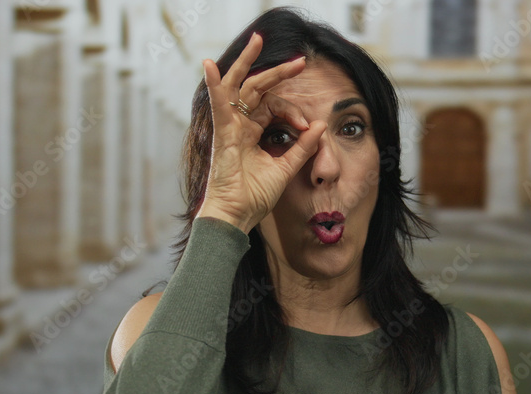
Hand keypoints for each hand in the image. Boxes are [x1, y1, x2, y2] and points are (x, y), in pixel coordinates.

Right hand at [197, 32, 326, 233]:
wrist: (237, 215)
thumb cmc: (254, 196)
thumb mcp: (286, 167)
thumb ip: (302, 146)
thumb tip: (321, 125)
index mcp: (251, 132)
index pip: (273, 106)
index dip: (293, 112)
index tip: (308, 127)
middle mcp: (238, 125)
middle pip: (256, 89)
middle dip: (278, 72)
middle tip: (300, 61)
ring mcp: (228, 127)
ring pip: (238, 86)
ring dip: (247, 62)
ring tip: (256, 40)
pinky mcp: (222, 134)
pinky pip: (218, 104)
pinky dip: (214, 84)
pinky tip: (209, 65)